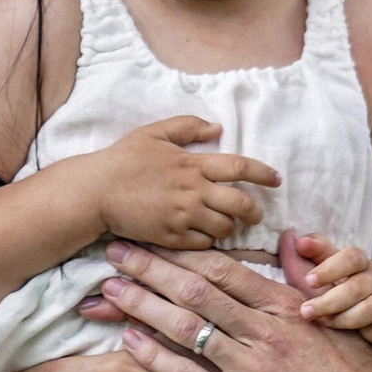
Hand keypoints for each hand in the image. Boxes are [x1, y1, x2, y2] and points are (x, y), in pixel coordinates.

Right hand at [91, 116, 280, 252]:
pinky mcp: (172, 237)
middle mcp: (193, 191)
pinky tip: (203, 234)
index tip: (276, 179)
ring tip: (226, 223)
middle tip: (254, 213)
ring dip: (230, 226)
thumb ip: (188, 126)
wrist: (95, 191)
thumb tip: (218, 128)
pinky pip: (204, 244)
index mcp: (192, 163)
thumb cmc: (123, 159)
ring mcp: (183, 217)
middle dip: (255, 211)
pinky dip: (208, 241)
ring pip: (225, 228)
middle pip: (241, 204)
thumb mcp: (154, 133)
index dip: (263, 173)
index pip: (239, 167)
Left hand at [97, 242, 371, 371]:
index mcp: (290, 309)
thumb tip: (290, 239)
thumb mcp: (345, 325)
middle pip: (195, 289)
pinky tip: (127, 343)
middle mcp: (267, 333)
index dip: (182, 251)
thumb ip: (308, 283)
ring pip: (185, 327)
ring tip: (106, 292)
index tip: (153, 239)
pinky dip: (154, 357)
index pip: (224, 269)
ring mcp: (252, 371)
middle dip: (149, 267)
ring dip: (140, 305)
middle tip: (113, 252)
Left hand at [295, 231, 371, 346]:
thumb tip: (299, 240)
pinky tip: (351, 337)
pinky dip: (367, 333)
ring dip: (344, 318)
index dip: (330, 268)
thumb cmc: (345, 288)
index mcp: (361, 263)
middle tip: (305, 311)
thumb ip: (316, 252)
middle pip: (358, 286)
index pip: (352, 257)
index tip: (308, 280)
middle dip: (329, 301)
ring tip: (324, 323)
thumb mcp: (331, 268)